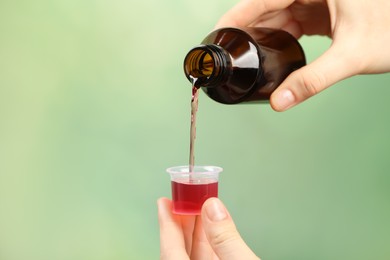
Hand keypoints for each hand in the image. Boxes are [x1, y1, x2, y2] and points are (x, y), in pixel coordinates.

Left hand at [157, 197, 258, 259]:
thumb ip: (226, 238)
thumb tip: (213, 208)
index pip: (170, 248)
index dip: (167, 222)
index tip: (164, 202)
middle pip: (179, 247)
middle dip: (183, 221)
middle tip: (184, 198)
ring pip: (193, 252)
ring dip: (197, 230)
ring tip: (199, 206)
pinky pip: (206, 257)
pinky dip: (209, 242)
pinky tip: (213, 228)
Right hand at [216, 0, 389, 110]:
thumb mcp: (351, 56)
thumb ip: (313, 80)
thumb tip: (279, 101)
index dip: (237, 16)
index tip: (218, 33)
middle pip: (267, 7)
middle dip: (247, 30)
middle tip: (229, 53)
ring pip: (278, 15)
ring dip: (262, 36)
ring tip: (246, 57)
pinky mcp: (322, 11)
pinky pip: (292, 21)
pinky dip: (280, 37)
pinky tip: (271, 52)